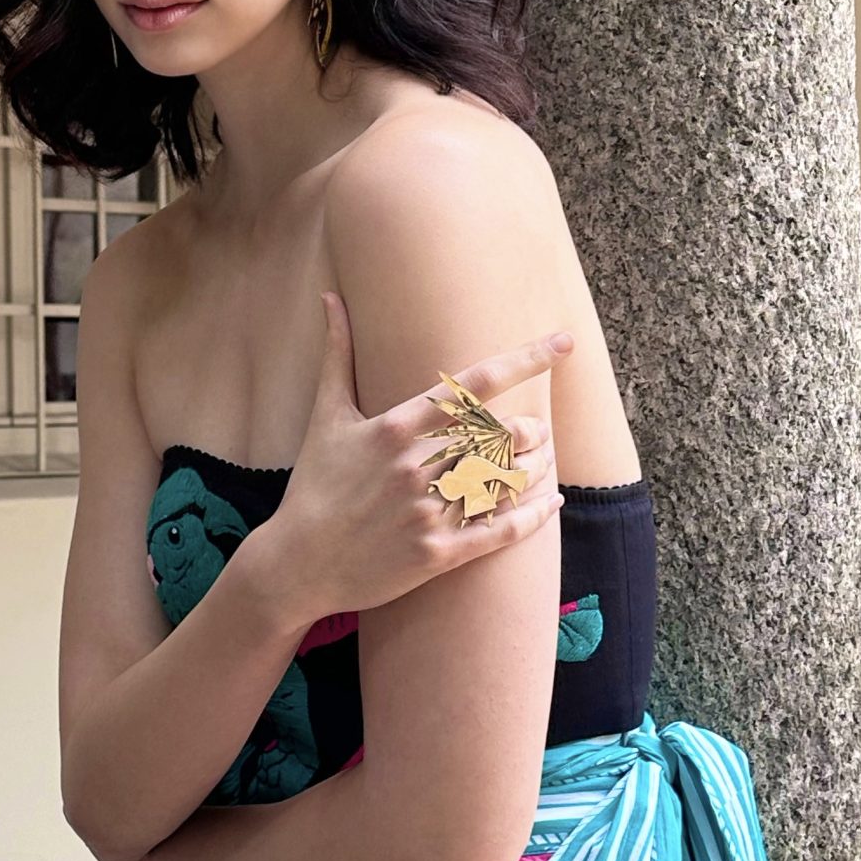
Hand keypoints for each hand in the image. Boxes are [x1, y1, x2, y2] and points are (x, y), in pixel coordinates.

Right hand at [259, 289, 573, 623]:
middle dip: (531, 428)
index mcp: (396, 427)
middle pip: (502, 433)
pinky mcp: (436, 555)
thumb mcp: (326, 416)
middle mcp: (416, 467)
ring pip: (508, 480)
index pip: (475, 384)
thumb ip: (338, 352)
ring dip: (536, 466)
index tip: (563, 343)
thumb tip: (330, 297)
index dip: (526, 359)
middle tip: (536, 428)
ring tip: (542, 458)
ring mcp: (428, 512)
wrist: (297, 564)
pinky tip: (551, 502)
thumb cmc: (314, 484)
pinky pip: (501, 531)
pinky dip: (535, 515)